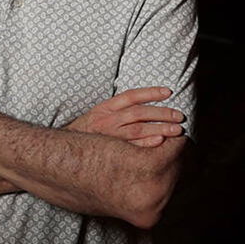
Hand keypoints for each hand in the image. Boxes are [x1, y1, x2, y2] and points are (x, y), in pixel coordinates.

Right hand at [65, 87, 184, 147]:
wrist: (65, 151)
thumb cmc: (88, 133)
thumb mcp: (98, 115)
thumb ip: (118, 110)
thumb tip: (146, 107)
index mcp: (105, 108)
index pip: (130, 96)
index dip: (150, 93)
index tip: (168, 92)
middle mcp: (106, 120)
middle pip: (138, 113)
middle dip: (161, 114)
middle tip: (179, 116)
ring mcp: (108, 137)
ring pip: (137, 129)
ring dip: (159, 128)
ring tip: (177, 131)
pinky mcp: (109, 151)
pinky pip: (131, 147)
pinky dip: (146, 144)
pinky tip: (160, 143)